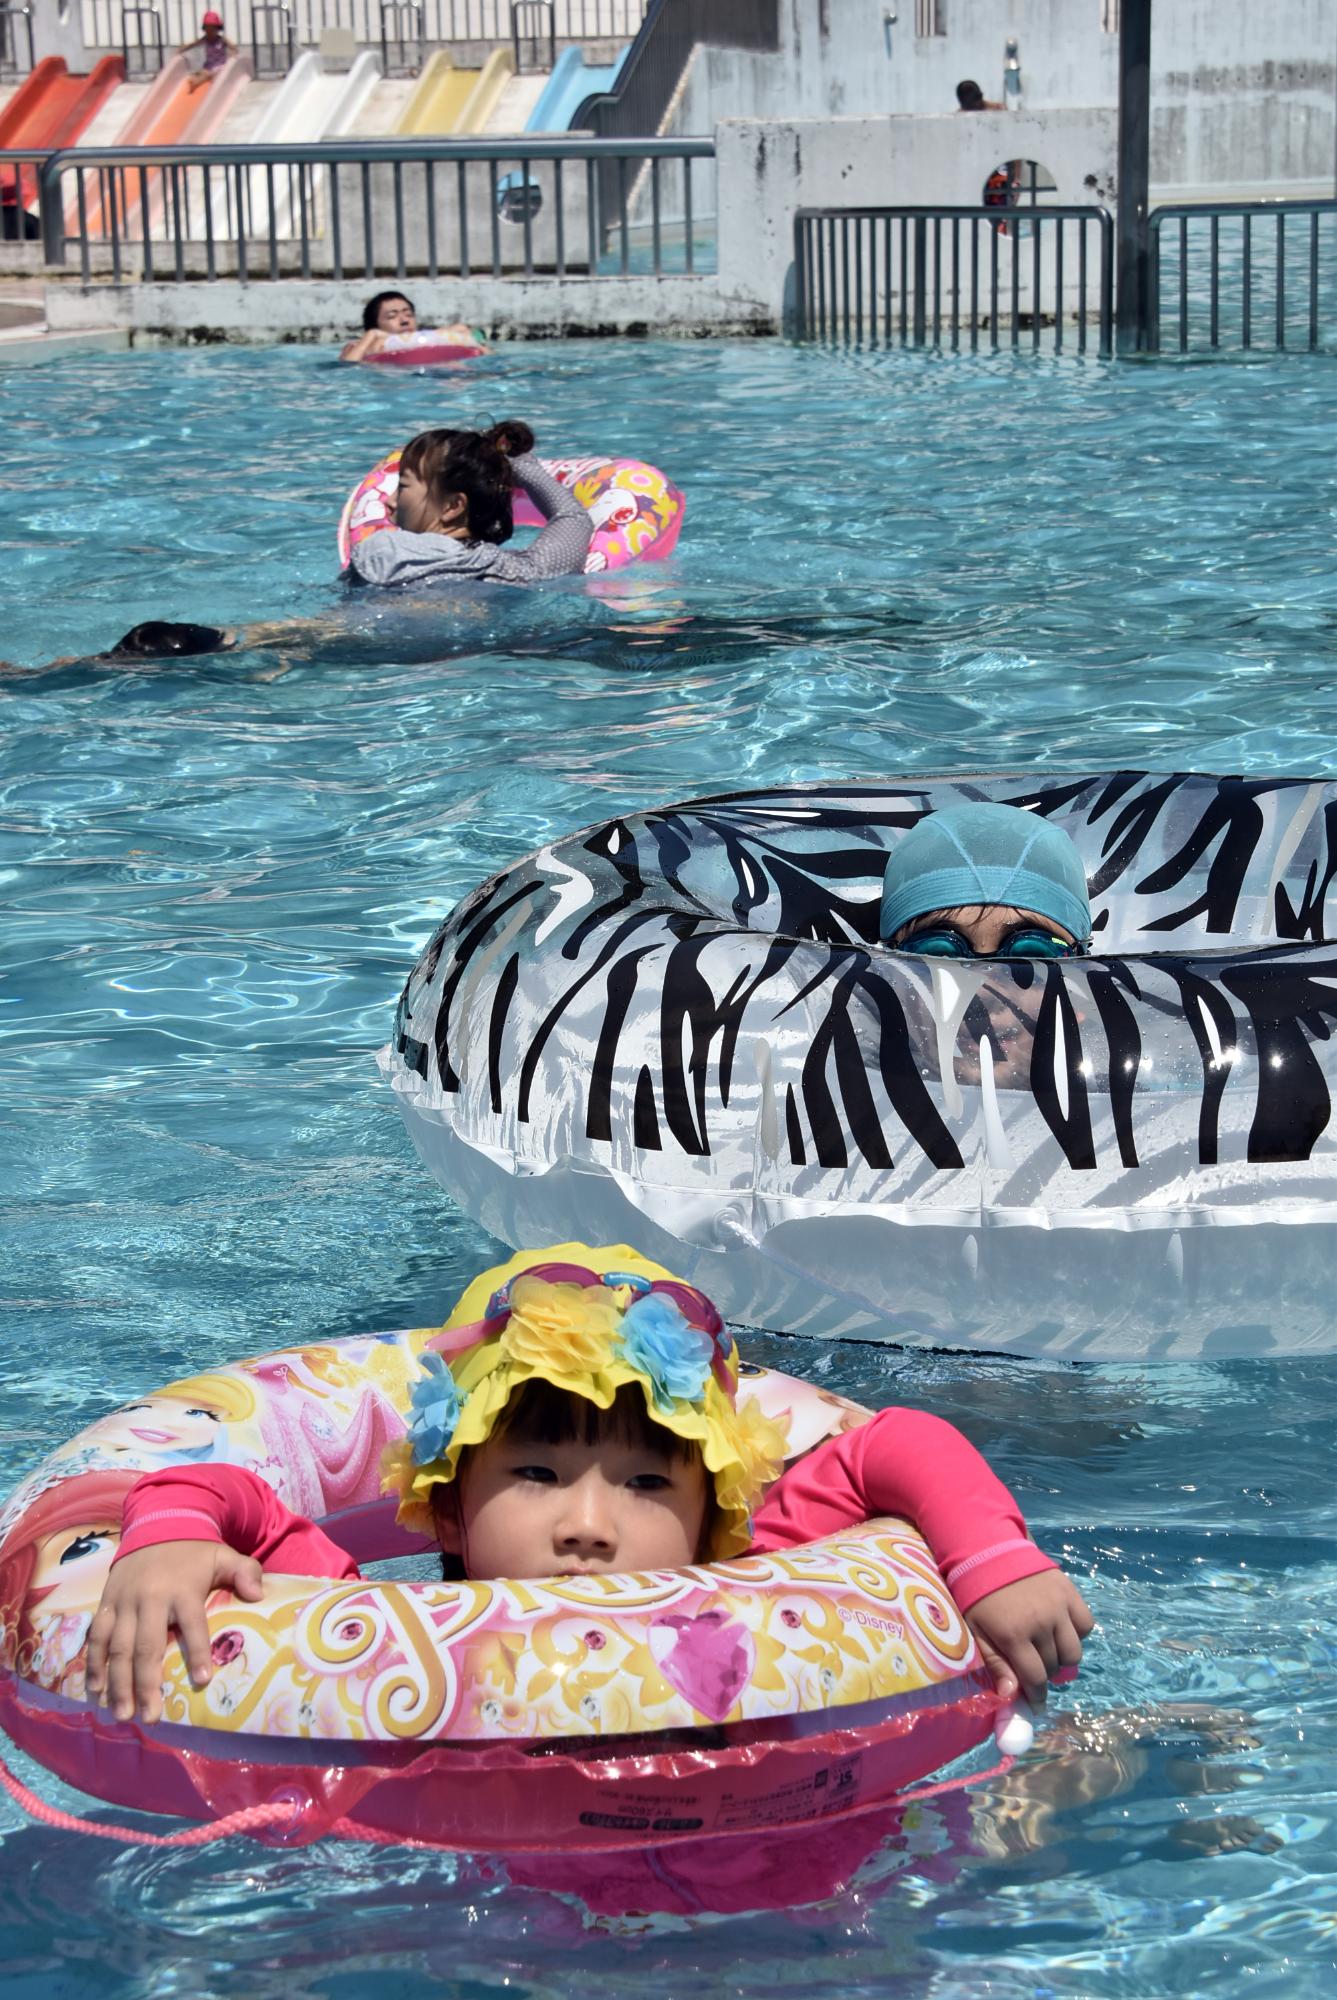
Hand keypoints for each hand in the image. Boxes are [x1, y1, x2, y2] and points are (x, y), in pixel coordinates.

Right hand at [84, 1541, 262, 1723]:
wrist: (156, 1524)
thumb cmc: (194, 1553)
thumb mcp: (224, 1555)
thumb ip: (245, 1572)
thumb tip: (258, 1596)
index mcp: (182, 1589)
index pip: (193, 1623)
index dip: (198, 1651)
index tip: (203, 1680)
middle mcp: (150, 1599)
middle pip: (146, 1645)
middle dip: (146, 1683)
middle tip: (151, 1716)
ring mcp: (124, 1603)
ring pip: (116, 1647)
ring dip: (118, 1683)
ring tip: (123, 1714)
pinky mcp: (106, 1604)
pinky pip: (96, 1638)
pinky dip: (93, 1664)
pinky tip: (95, 1691)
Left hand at [966, 1570, 1093, 1705]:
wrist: (988, 1551)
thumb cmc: (978, 1595)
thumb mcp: (976, 1631)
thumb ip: (995, 1664)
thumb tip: (1012, 1696)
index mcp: (1014, 1634)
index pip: (1036, 1679)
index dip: (1037, 1696)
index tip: (1036, 1703)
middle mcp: (1041, 1622)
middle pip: (1055, 1667)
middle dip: (1045, 1675)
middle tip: (1035, 1668)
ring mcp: (1058, 1606)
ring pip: (1074, 1651)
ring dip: (1062, 1659)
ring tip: (1048, 1651)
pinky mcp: (1069, 1592)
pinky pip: (1086, 1624)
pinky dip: (1077, 1633)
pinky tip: (1060, 1629)